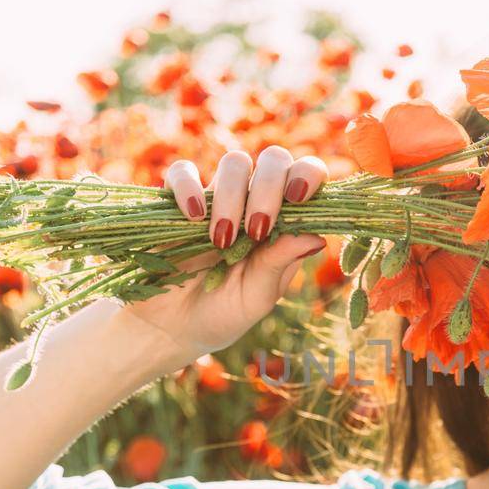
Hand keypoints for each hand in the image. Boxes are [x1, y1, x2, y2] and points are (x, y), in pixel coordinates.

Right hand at [119, 145, 326, 364]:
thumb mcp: (257, 296)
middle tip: (256, 230)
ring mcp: (216, 198)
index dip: (309, 174)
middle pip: (273, 160)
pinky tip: (192, 218)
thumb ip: (279, 264)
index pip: (307, 177)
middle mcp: (254, 202)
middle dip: (270, 188)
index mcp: (284, 222)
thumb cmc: (224, 312)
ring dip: (232, 195)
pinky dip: (188, 187)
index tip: (299, 197)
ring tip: (221, 240)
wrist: (172, 328)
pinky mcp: (177, 201)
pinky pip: (182, 172)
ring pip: (234, 163)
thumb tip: (316, 236)